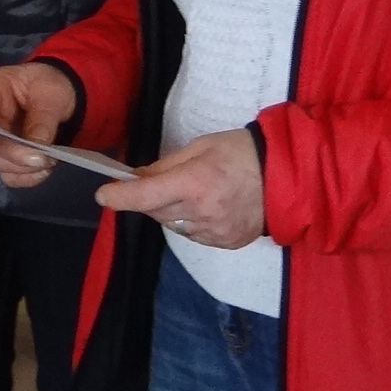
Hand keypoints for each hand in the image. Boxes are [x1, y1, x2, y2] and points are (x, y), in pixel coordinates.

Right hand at [0, 61, 79, 188]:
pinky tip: (44, 170)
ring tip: (50, 161)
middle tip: (44, 158)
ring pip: (0, 163)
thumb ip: (43, 119)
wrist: (64, 92)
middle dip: (15, 155)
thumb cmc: (53, 84)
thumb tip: (36, 149)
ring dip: (23, 168)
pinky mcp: (10, 156)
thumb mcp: (52, 94)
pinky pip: (12, 175)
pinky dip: (28, 177)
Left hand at [95, 128, 263, 247]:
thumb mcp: (201, 147)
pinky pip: (195, 236)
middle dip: (149, 199)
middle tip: (157, 184)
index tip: (103, 196)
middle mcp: (202, 212)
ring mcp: (215, 231)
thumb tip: (138, 178)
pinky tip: (207, 207)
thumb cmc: (242, 152)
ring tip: (190, 193)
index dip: (120, 197)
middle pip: (157, 212)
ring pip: (174, 226)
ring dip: (170, 211)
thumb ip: (167, 166)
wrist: (287, 177)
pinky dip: (191, 223)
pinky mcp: (226, 242)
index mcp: (195, 182)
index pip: (146, 195)